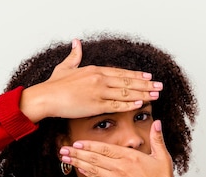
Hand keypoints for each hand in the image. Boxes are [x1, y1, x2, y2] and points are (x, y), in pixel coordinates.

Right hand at [20, 39, 162, 122]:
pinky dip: (129, 104)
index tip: (148, 76)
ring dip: (142, 94)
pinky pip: (116, 105)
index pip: (120, 72)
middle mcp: (99, 79)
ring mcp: (99, 92)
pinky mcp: (96, 105)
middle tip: (159, 86)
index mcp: (94, 70)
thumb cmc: (54, 85)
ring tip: (155, 95)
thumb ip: (74, 56)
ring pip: (126, 93)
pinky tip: (140, 104)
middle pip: (127, 81)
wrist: (46, 97)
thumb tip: (76, 42)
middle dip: (145, 84)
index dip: (136, 75)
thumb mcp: (65, 67)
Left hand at [60, 120, 173, 176]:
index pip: (105, 148)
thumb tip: (156, 122)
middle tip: (63, 149)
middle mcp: (120, 168)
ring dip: (78, 163)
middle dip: (77, 153)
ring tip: (65, 158)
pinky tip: (79, 169)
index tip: (77, 142)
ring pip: (93, 169)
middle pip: (94, 158)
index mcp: (130, 157)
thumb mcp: (163, 157)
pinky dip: (88, 174)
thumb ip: (157, 139)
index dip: (89, 145)